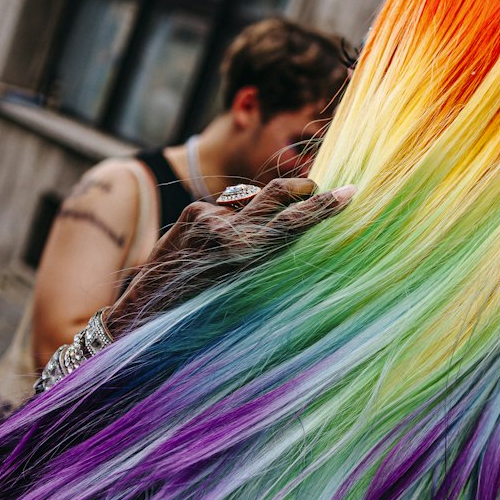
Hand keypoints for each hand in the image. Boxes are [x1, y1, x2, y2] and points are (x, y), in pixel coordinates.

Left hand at [105, 177, 353, 338]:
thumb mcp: (243, 288)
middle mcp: (227, 231)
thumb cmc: (202, 310)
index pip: (293, 220)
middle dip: (305, 190)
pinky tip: (216, 247)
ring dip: (262, 211)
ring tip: (253, 241)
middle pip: (276, 194)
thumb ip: (268, 256)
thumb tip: (296, 233)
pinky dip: (232, 222)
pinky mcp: (193, 211)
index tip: (351, 191)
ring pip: (252, 201)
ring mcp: (208, 217)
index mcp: (245, 255)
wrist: (148, 310)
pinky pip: (227, 209)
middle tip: (328, 189)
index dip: (324, 206)